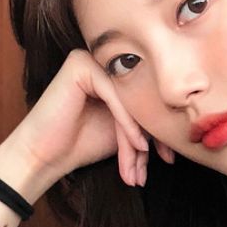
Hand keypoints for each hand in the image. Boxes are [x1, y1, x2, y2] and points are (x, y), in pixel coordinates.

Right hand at [8, 49, 174, 188]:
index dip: (160, 129)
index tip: (169, 157)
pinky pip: (116, 96)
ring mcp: (89, 60)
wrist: (44, 157)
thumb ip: (145, 121)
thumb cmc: (80, 145)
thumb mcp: (123, 133)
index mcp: (112, 74)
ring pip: (129, 99)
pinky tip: (136, 146)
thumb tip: (182, 123)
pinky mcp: (80, 65)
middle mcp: (102, 61)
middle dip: (153, 136)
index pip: (145, 97)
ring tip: (139, 167)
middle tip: (164, 162)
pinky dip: (128, 123)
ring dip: (139, 137)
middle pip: (139, 97)